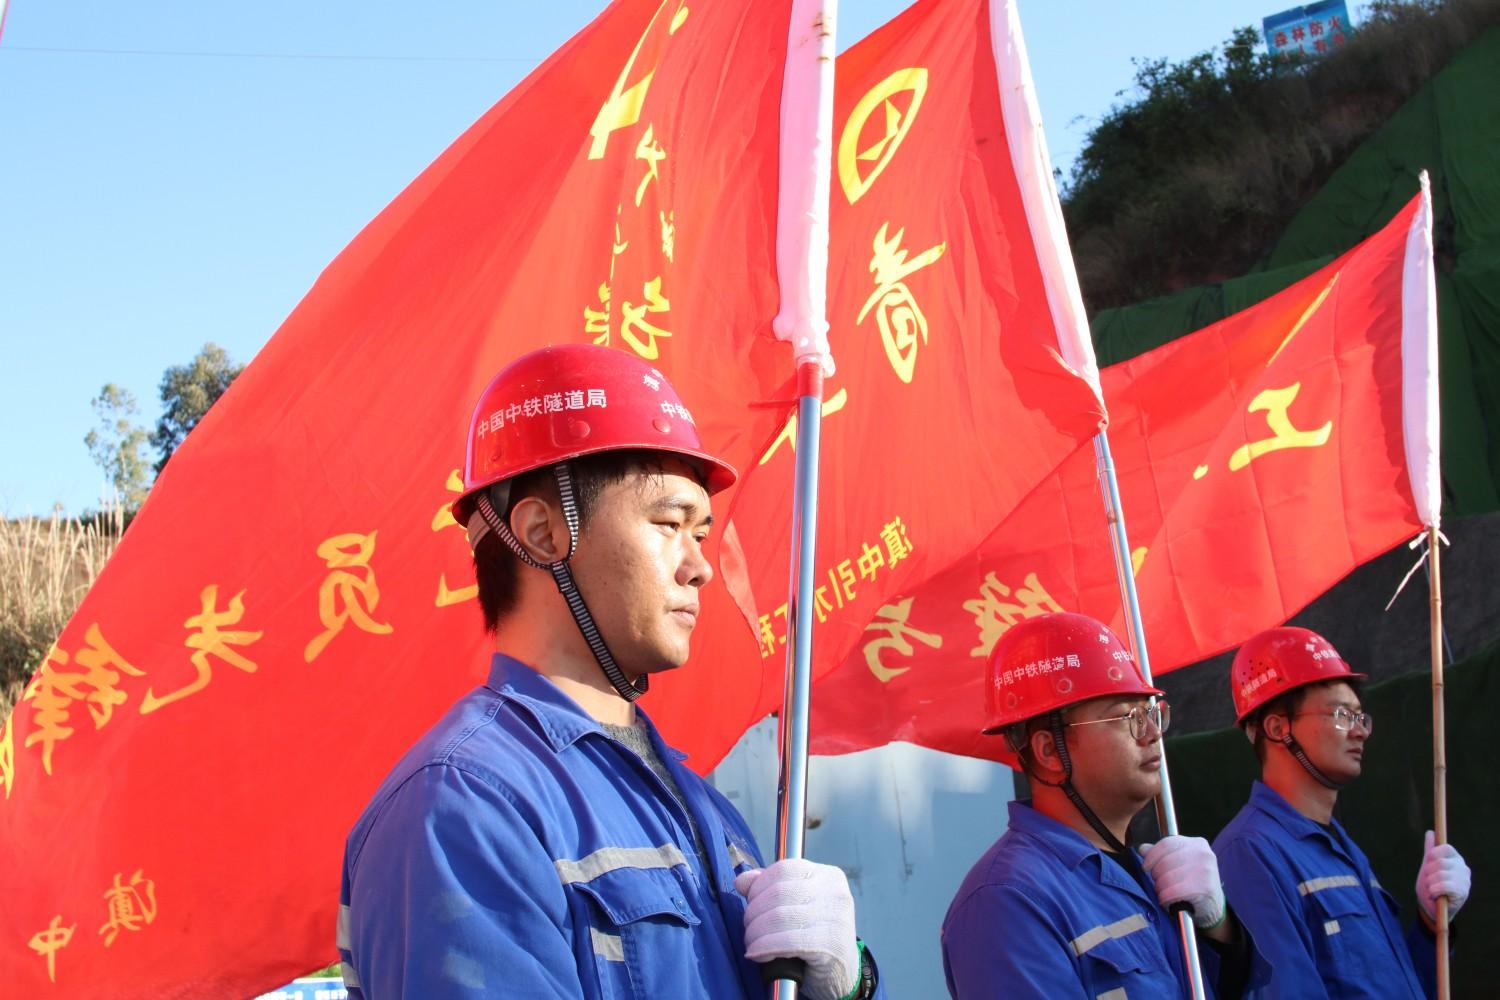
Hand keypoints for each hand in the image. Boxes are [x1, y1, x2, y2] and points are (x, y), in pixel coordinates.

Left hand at [735, 859, 859, 999]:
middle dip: (754, 913)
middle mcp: (835, 892)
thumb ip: (770, 889)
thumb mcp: (796, 907)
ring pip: (778, 916)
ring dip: (756, 933)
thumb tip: (742, 881)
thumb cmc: (816, 939)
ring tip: (752, 945)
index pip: (783, 869)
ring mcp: (836, 916)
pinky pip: (786, 941)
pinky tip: (758, 954)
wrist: (843, 974)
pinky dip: (765, 947)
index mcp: (828, 876)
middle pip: (778, 892)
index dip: (758, 887)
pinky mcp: (831, 943)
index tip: (751, 905)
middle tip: (750, 931)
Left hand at [1140, 836, 1225, 929]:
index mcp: (1197, 844)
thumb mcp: (1179, 863)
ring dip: (1160, 888)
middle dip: (1156, 875)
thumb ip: (1162, 854)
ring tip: (1163, 893)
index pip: (1166, 844)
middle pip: (1165, 861)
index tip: (1145, 867)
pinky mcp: (1205, 887)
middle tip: (1158, 884)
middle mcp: (1203, 854)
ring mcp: (1206, 870)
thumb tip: (1143, 849)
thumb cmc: (1193, 882)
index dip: (1151, 856)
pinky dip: (1166, 897)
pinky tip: (1167, 900)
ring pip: (1168, 877)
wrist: (1213, 905)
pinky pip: (1174, 891)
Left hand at [1416, 830, 1470, 922]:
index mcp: (1455, 859)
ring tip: (1431, 889)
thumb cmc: (1431, 885)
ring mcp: (1464, 880)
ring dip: (1429, 884)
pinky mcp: (1463, 892)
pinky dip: (1434, 891)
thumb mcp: (1428, 867)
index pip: (1446, 848)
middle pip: (1440, 862)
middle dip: (1428, 873)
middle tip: (1428, 881)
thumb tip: (1430, 833)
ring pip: (1439, 874)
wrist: (1432, 907)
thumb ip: (1430, 851)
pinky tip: (1434, 895)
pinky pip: (1443, 886)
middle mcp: (1463, 868)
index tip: (1427, 862)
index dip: (1433, 854)